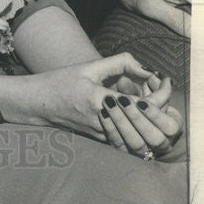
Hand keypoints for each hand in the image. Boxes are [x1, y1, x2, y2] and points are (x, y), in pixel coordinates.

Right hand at [22, 52, 154, 140]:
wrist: (38, 103)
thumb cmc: (61, 81)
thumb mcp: (90, 66)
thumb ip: (121, 63)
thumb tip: (148, 68)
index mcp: (100, 100)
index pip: (143, 104)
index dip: (160, 93)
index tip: (165, 80)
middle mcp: (103, 121)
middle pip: (146, 125)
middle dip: (161, 110)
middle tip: (164, 92)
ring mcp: (102, 134)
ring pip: (140, 137)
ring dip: (152, 121)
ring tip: (156, 103)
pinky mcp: (101, 140)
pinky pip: (129, 139)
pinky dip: (140, 127)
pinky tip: (141, 113)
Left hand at [98, 85, 183, 159]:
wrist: (118, 110)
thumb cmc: (138, 94)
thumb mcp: (145, 86)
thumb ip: (149, 81)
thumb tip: (148, 73)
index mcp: (171, 124)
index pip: (170, 126)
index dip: (157, 112)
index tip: (141, 99)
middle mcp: (161, 141)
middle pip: (155, 139)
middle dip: (139, 118)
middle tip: (122, 99)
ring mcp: (142, 149)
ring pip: (137, 144)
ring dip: (123, 122)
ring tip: (109, 102)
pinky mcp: (125, 150)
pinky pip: (119, 146)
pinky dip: (111, 129)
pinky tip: (103, 112)